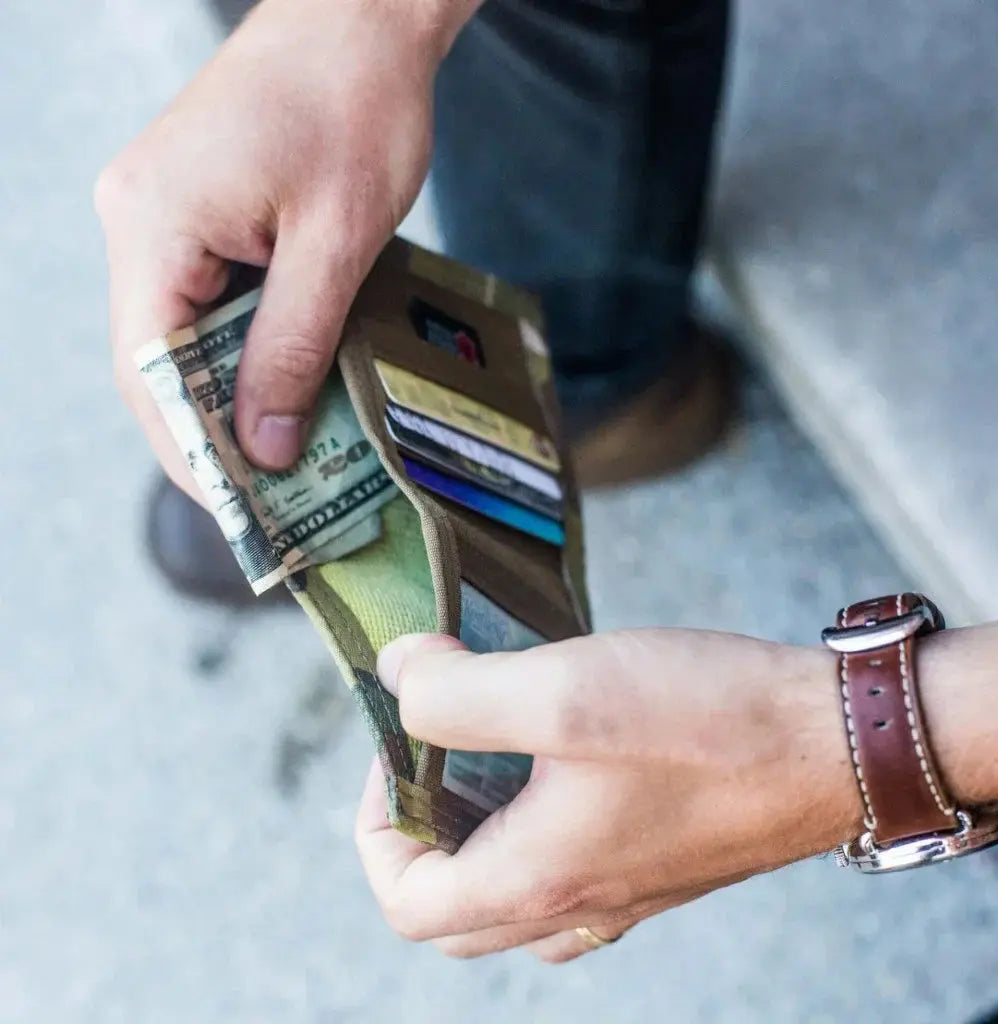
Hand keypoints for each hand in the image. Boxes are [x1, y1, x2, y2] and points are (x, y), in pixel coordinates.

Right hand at [95, 0, 476, 498]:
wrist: (359, 17)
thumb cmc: (356, 107)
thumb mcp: (336, 247)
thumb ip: (293, 350)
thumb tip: (262, 446)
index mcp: (154, 223)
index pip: (149, 370)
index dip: (192, 450)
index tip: (242, 511)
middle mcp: (136, 219)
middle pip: (157, 360)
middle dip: (214, 432)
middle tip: (275, 498)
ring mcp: (160, 212)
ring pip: (183, 335)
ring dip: (232, 394)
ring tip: (288, 456)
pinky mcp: (194, 210)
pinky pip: (205, 301)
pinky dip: (243, 349)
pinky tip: (288, 384)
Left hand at [356, 629, 864, 962]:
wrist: (843, 742)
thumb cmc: (709, 723)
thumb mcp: (563, 690)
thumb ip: (459, 690)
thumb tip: (398, 675)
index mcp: (537, 879)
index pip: (408, 903)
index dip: (377, 827)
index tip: (397, 749)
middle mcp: (578, 902)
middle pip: (454, 908)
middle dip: (420, 831)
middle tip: (433, 751)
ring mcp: (625, 888)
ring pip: (511, 895)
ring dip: (476, 830)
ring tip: (487, 749)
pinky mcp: (661, 859)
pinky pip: (572, 873)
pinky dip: (538, 827)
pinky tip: (557, 762)